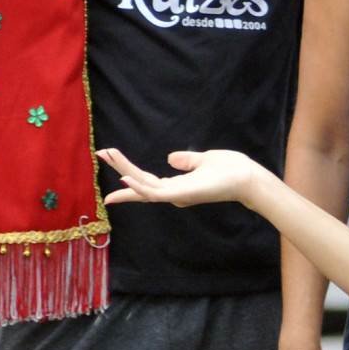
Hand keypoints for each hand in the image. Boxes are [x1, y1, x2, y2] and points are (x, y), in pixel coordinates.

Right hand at [98, 146, 265, 208]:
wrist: (247, 178)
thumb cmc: (230, 170)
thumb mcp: (203, 160)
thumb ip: (187, 160)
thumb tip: (171, 158)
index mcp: (177, 186)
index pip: (147, 182)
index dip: (128, 174)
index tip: (111, 162)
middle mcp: (173, 194)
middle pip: (139, 183)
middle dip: (120, 168)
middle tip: (101, 153)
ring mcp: (176, 196)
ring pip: (142, 186)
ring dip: (124, 170)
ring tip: (108, 155)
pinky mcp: (181, 196)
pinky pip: (155, 192)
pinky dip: (139, 186)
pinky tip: (126, 177)